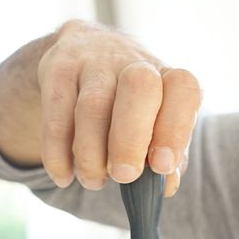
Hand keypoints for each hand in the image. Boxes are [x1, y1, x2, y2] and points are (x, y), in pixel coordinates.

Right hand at [37, 20, 201, 195]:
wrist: (85, 51)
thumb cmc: (130, 102)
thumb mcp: (156, 121)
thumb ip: (167, 154)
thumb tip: (167, 186)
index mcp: (168, 77)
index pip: (183, 88)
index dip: (175, 128)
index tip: (162, 166)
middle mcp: (135, 62)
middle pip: (139, 89)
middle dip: (130, 140)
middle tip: (124, 176)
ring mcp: (95, 62)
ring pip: (92, 107)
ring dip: (91, 155)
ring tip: (93, 181)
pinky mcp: (58, 68)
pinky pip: (56, 115)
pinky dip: (57, 153)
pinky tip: (64, 176)